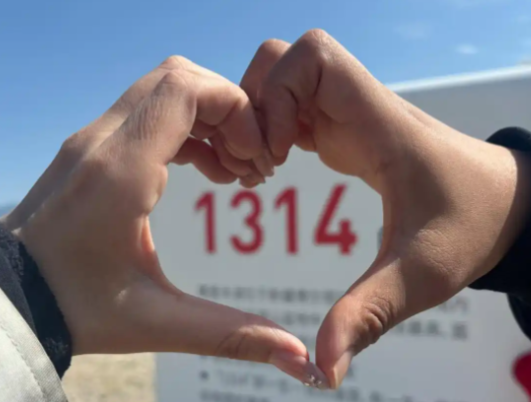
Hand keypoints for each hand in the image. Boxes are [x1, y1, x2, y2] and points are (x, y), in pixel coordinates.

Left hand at [1, 57, 328, 386]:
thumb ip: (232, 335)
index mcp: (119, 173)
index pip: (184, 90)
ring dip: (209, 118)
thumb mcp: (156, 322)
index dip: (235, 109)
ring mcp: (92, 141)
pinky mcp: (91, 149)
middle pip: (178, 78)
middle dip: (228, 110)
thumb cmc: (71, 310)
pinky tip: (206, 169)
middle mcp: (102, 143)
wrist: (6, 302)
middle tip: (250, 161)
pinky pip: (149, 113)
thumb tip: (297, 358)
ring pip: (163, 90)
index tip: (255, 157)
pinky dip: (188, 128)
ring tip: (232, 169)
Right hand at [242, 30, 530, 387]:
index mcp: (377, 121)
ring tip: (262, 172)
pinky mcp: (340, 131)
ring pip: (277, 81)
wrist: (502, 204)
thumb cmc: (469, 226)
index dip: (279, 93)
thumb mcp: (419, 275)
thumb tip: (322, 367)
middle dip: (254, 106)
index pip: (314, 56)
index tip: (280, 152)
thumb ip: (367, 315)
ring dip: (256, 120)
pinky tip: (273, 172)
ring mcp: (346, 116)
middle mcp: (357, 108)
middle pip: (280, 61)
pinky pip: (287, 109)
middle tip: (261, 165)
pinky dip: (267, 131)